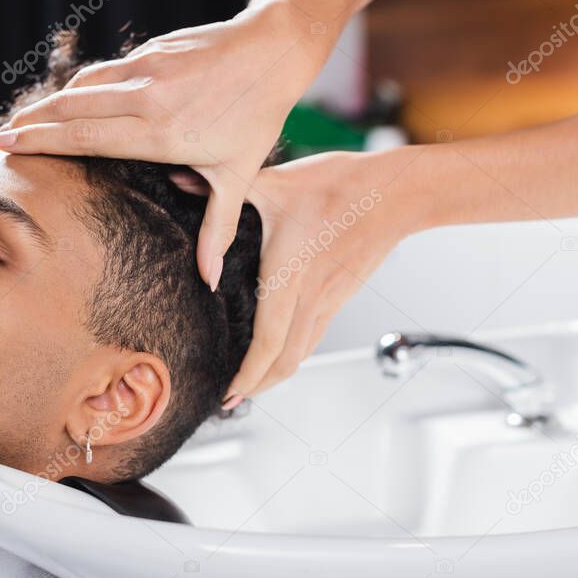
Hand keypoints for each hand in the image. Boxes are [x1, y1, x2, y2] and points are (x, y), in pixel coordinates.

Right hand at [0, 0, 331, 288]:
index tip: (5, 145)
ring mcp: (146, 70)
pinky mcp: (150, 50)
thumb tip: (209, 282)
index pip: (86, 137)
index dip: (42, 141)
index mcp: (161, 133)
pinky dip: (82, 85)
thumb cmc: (257, 118)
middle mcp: (146, 99)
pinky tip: (70, 98)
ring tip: (23, 120)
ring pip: (83, 86)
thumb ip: (217, 230)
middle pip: (71, 110)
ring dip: (50, 102)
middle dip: (31, 123)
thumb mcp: (238, 178)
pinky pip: (105, 70)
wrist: (272, 52)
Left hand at [224, 149, 420, 405]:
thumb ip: (228, 188)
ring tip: (251, 383)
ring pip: (302, 353)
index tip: (230, 394)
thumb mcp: (277, 182)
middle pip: (285, 361)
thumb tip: (180, 177)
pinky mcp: (340, 294)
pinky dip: (293, 353)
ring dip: (276, 374)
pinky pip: (314, 336)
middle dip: (257, 386)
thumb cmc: (343, 186)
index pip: (269, 343)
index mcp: (290, 277)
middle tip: (231, 400)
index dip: (249, 375)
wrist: (398, 193)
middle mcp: (310, 297)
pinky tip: (282, 350)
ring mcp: (329, 299)